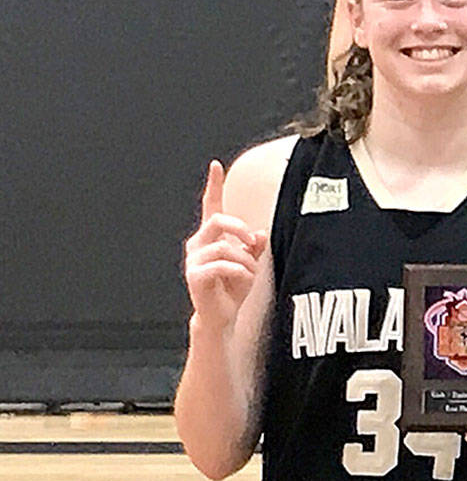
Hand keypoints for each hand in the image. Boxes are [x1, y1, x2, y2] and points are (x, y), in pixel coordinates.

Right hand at [183, 160, 266, 329]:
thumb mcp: (250, 263)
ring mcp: (194, 260)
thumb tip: (259, 233)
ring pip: (225, 247)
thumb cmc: (233, 288)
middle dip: (241, 229)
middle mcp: (198, 245)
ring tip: (249, 273)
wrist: (222, 315)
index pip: (211, 206)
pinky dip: (240, 272)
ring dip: (246, 260)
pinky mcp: (194, 276)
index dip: (214, 186)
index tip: (216, 165)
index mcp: (210, 237)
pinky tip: (243, 280)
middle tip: (253, 242)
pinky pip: (223, 266)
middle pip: (219, 221)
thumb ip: (254, 246)